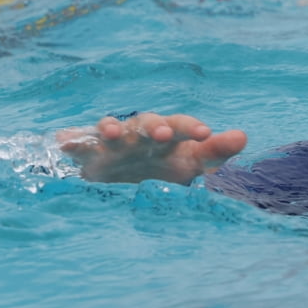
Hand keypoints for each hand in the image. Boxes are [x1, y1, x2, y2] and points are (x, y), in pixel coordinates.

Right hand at [57, 112, 247, 183]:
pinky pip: (80, 144)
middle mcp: (140, 134)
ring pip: (113, 130)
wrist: (121, 183)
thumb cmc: (163, 169)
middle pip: (148, 124)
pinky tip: (63, 143)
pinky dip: (72, 142)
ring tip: (112, 134)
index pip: (182, 127)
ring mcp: (114, 143)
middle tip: (162, 134)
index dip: (192, 128)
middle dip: (154, 127)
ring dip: (112, 129)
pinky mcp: (90, 155)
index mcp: (168, 137)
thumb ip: (215, 153)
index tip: (205, 134)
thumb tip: (243, 136)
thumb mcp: (191, 165)